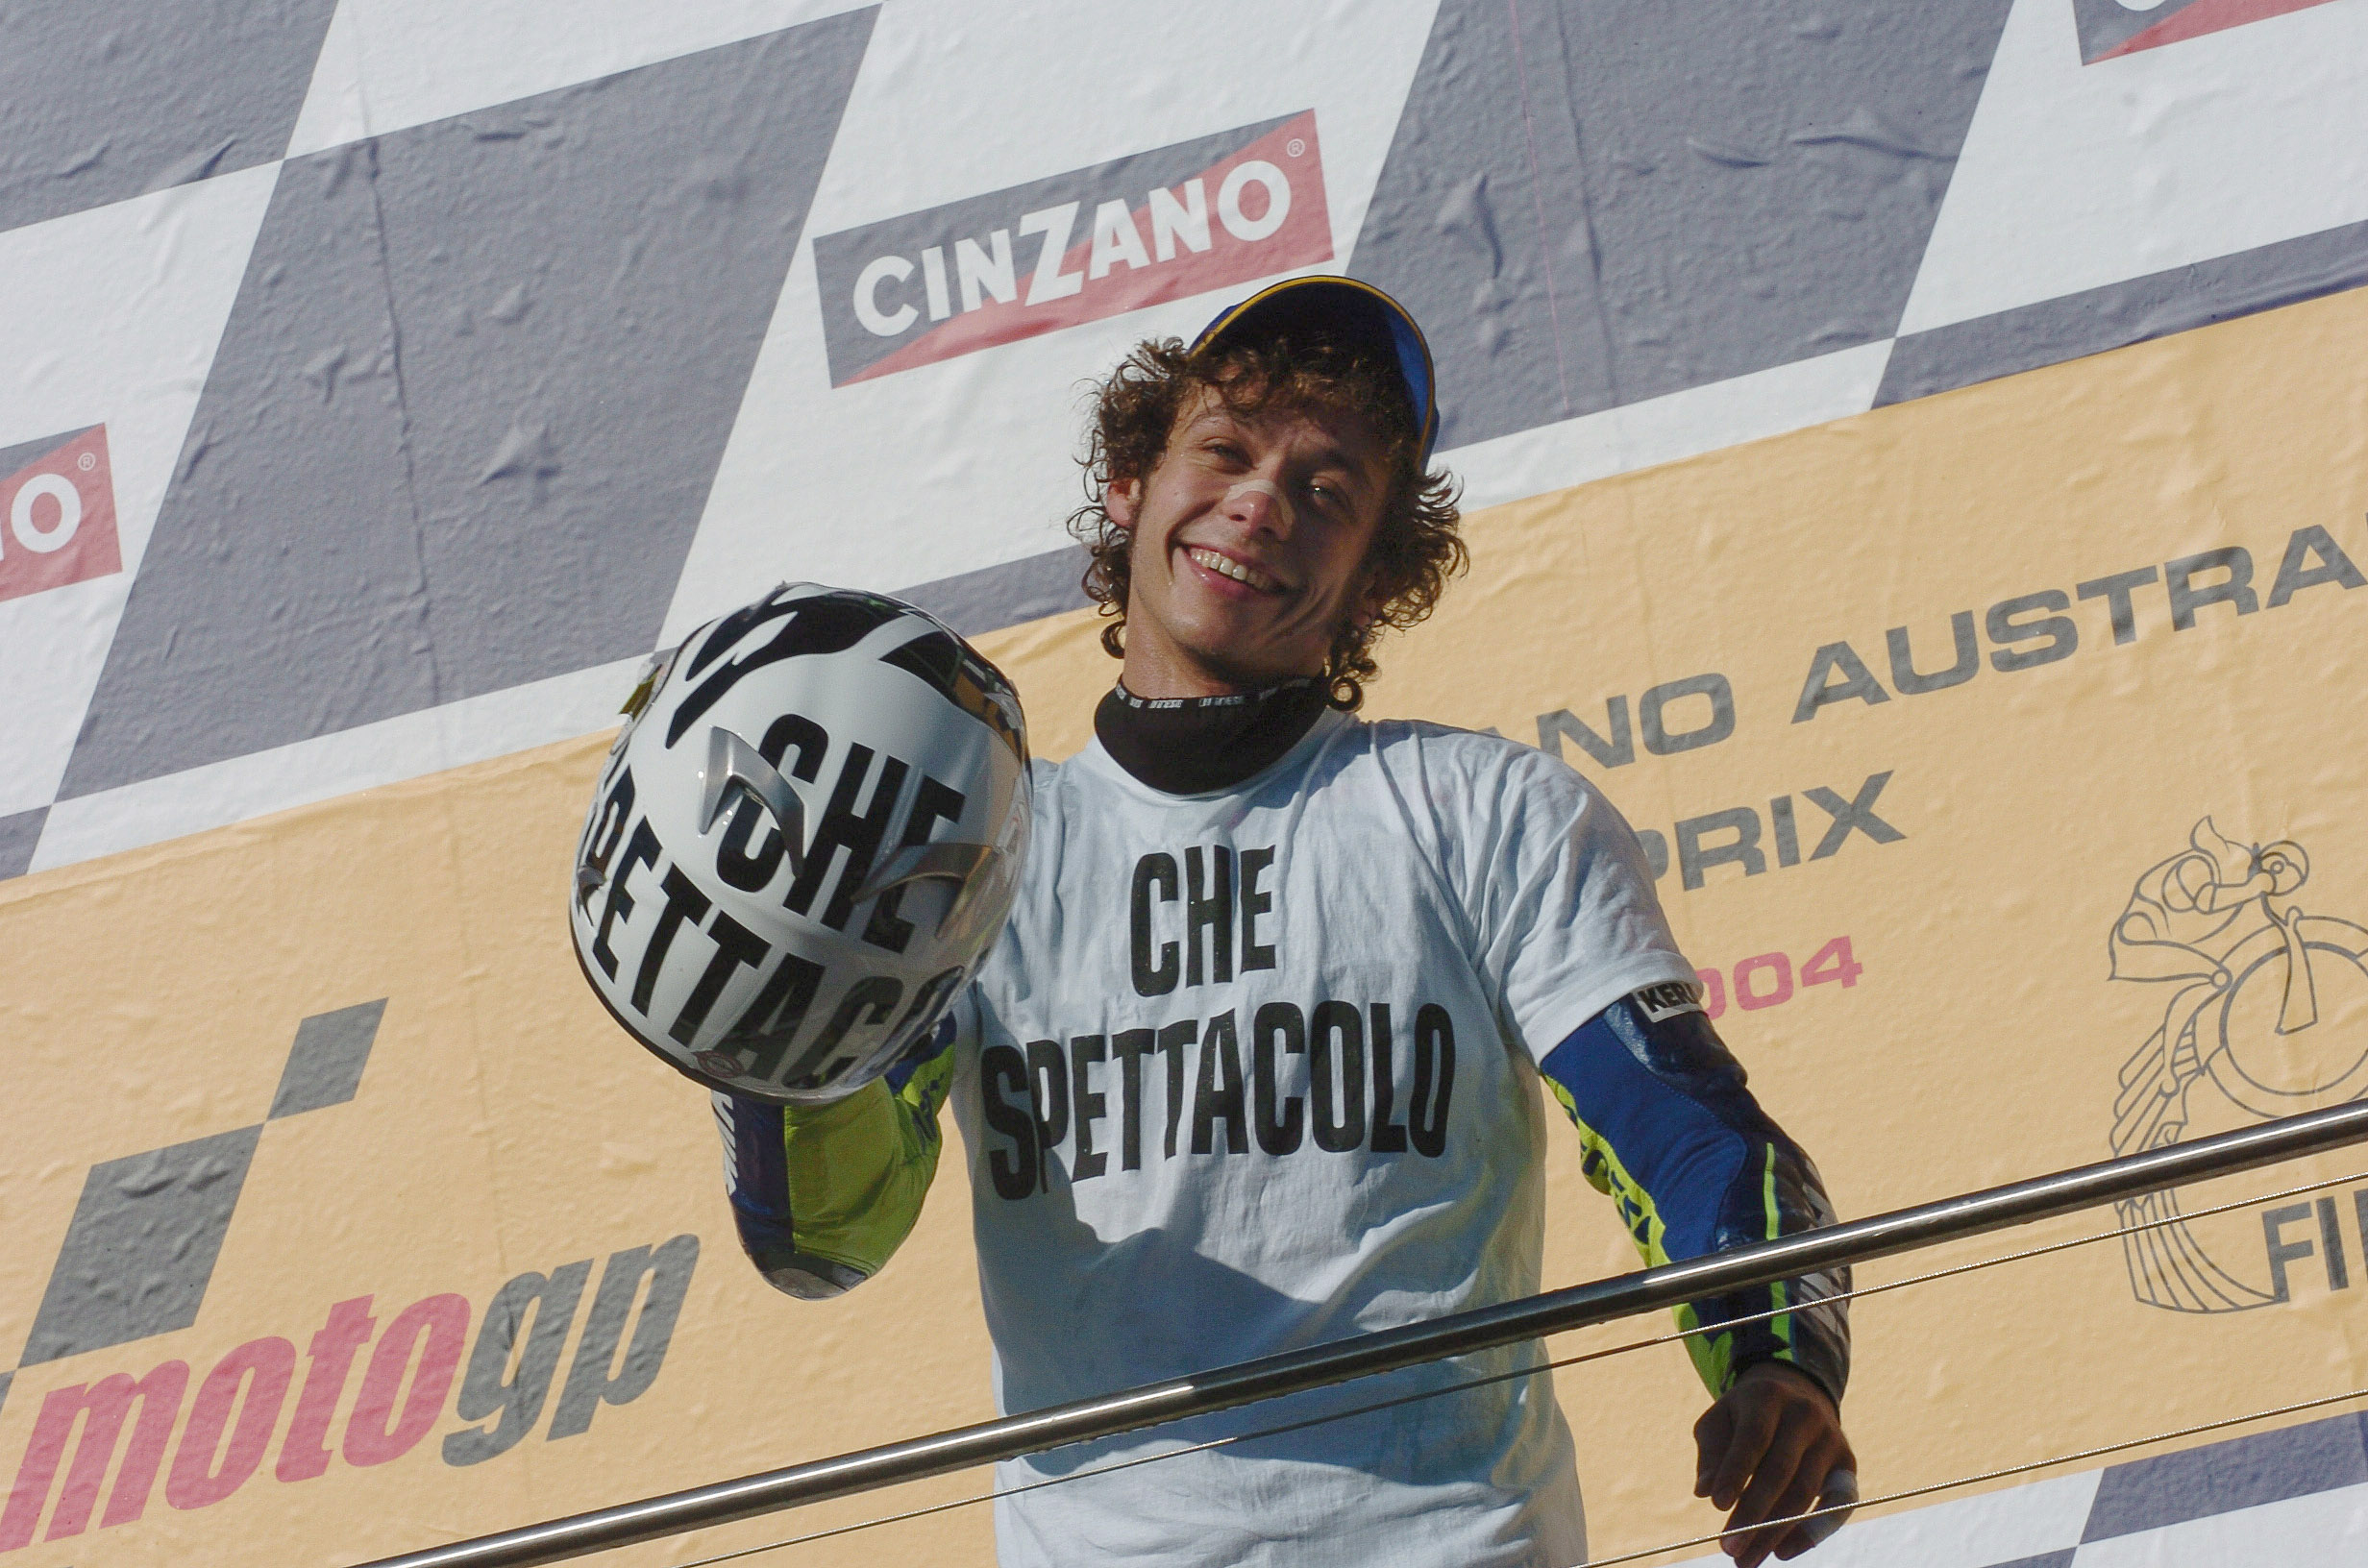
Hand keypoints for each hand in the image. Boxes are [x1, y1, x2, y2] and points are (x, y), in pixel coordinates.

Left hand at [1692, 1361, 1856, 1566]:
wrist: (1794, 1395)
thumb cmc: (1745, 1416)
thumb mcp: (1720, 1421)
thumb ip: (1711, 1454)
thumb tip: (1705, 1491)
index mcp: (1768, 1396)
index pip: (1753, 1438)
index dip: (1736, 1472)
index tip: (1717, 1506)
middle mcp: (1805, 1415)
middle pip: (1780, 1471)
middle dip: (1752, 1514)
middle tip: (1728, 1547)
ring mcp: (1831, 1440)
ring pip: (1804, 1494)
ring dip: (1773, 1532)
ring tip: (1745, 1558)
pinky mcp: (1847, 1465)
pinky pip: (1838, 1506)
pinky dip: (1813, 1533)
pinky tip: (1782, 1552)